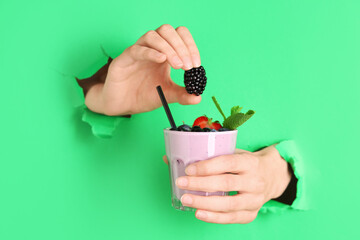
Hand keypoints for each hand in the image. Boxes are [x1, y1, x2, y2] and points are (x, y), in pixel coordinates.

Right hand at [85, 24, 201, 114]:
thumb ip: (182, 95)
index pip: (180, 36)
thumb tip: (198, 97)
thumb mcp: (167, 95)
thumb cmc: (143, 95)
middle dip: (181, 46)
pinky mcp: (124, 59)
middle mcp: (151, 48)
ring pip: (153, 35)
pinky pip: (137, 49)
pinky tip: (161, 60)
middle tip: (187, 66)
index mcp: (164, 52)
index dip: (190, 46)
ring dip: (168, 48)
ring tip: (177, 65)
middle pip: (167, 30)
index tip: (196, 64)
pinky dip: (151, 52)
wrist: (123, 105)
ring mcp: (137, 51)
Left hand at [163, 145, 290, 223]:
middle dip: (201, 184)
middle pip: (226, 183)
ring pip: (229, 204)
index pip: (228, 163)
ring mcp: (255, 199)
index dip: (207, 166)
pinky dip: (214, 217)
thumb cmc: (246, 163)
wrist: (272, 176)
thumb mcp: (233, 153)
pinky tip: (199, 213)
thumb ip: (207, 155)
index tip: (188, 169)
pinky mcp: (252, 213)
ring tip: (185, 199)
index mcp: (250, 162)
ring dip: (204, 203)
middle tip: (181, 183)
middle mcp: (255, 181)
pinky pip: (232, 218)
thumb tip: (170, 158)